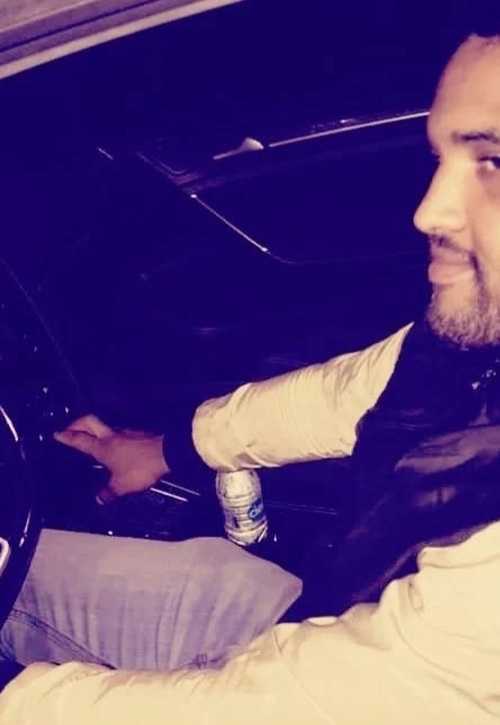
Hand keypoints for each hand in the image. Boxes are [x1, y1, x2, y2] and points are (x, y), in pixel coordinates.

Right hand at [54, 414, 168, 502]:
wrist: (167, 453)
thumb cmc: (142, 466)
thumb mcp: (122, 486)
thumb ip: (109, 492)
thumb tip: (100, 498)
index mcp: (103, 447)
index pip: (79, 439)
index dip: (66, 436)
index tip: (57, 434)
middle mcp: (112, 436)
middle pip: (89, 421)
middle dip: (77, 422)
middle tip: (70, 428)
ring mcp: (126, 432)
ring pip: (106, 426)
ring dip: (96, 430)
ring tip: (92, 439)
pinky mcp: (138, 434)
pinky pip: (120, 433)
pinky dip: (113, 437)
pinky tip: (117, 447)